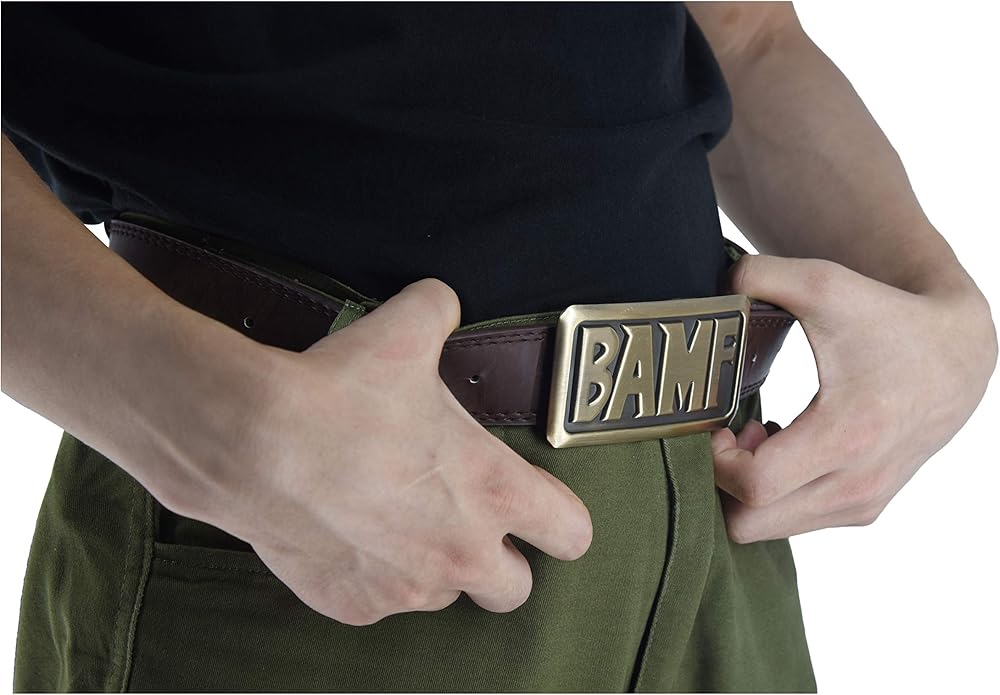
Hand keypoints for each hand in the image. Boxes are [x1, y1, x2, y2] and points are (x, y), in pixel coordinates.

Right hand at [183, 279, 592, 624]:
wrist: (253, 441)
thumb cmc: (338, 393)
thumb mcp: (406, 330)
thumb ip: (439, 314)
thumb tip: (437, 302)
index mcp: (493, 491)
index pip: (571, 532)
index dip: (561, 521)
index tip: (543, 510)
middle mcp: (459, 552)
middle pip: (515, 589)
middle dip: (502, 562)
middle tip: (471, 526)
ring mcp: (406, 588)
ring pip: (442, 595)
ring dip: (431, 564)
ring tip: (395, 518)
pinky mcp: (353, 604)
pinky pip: (378, 600)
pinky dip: (370, 574)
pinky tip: (346, 533)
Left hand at [711, 255, 996, 542]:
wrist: (956, 356)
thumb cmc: (888, 320)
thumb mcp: (825, 284)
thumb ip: (760, 275)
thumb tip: (716, 283)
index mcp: (847, 435)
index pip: (754, 486)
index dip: (716, 461)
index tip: (718, 426)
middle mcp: (857, 483)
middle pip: (751, 524)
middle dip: (722, 483)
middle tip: (728, 437)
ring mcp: (862, 503)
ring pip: (769, 529)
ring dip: (747, 489)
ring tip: (756, 439)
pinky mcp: (865, 509)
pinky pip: (795, 522)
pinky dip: (774, 495)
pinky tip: (781, 448)